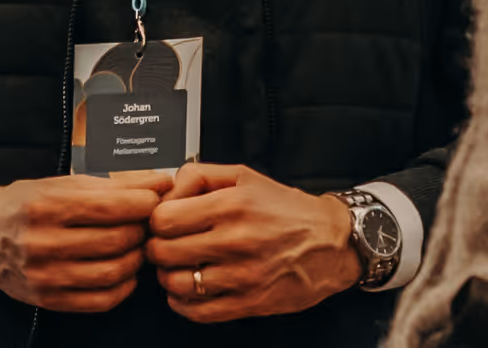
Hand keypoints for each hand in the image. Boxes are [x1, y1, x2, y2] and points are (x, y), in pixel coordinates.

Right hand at [0, 172, 172, 312]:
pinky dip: (123, 287)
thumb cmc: (24, 203)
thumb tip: (159, 182)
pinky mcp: (49, 299)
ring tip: (136, 244)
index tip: (154, 198)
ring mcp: (45, 274)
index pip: (111, 206)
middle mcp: (44, 241)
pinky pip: (101, 300)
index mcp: (47, 205)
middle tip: (148, 222)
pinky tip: (124, 271)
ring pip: (113, 271)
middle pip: (116, 239)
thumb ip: (113, 183)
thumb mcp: (62, 183)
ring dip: (136, 258)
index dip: (143, 202)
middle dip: (142, 229)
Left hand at [146, 163, 361, 322]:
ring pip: (177, 284)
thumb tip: (166, 190)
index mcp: (231, 205)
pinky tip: (188, 291)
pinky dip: (183, 304)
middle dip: (157, 248)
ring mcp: (242, 276)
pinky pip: (199, 312)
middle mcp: (235, 241)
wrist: (332, 243)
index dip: (155, 220)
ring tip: (177, 267)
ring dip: (168, 277)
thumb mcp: (244, 176)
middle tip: (164, 245)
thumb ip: (199, 175)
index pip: (164, 219)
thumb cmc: (287, 209)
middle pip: (164, 252)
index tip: (161, 222)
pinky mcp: (250, 302)